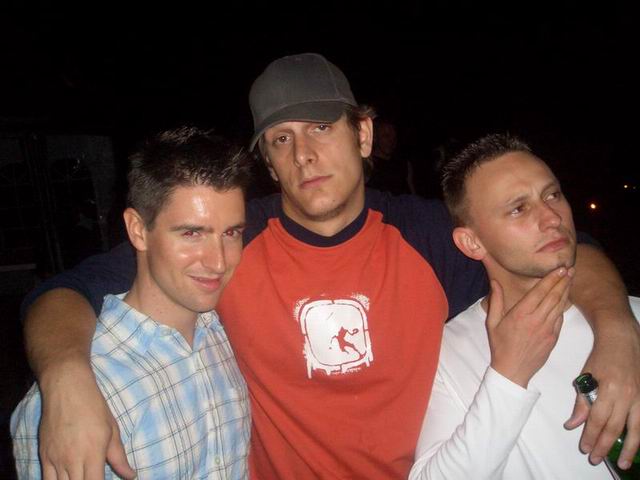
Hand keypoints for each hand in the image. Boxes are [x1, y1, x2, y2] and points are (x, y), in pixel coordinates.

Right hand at [38, 360, 135, 479]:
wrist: (67, 388)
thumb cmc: (93, 406)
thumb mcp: (112, 429)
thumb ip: (119, 457)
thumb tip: (130, 475)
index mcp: (93, 453)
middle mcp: (73, 460)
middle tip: (94, 478)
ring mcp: (56, 459)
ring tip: (81, 477)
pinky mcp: (44, 456)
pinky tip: (66, 479)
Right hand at [487, 267, 571, 387]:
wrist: (513, 370)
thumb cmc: (500, 345)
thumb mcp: (493, 322)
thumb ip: (496, 300)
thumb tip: (495, 282)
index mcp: (520, 314)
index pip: (540, 291)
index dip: (551, 278)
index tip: (559, 268)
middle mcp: (536, 319)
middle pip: (554, 296)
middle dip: (562, 281)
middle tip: (570, 268)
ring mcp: (547, 329)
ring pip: (560, 305)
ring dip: (566, 291)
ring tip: (571, 279)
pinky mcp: (553, 337)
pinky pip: (560, 318)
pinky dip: (563, 306)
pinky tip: (565, 298)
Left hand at [565, 312, 639, 469]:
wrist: (622, 339)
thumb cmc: (601, 356)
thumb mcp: (586, 376)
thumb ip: (581, 402)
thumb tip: (572, 425)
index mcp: (608, 389)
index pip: (598, 419)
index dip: (591, 436)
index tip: (585, 448)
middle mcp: (627, 395)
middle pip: (615, 427)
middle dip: (604, 445)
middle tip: (596, 458)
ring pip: (636, 429)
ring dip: (628, 447)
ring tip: (622, 462)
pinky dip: (639, 434)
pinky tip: (634, 444)